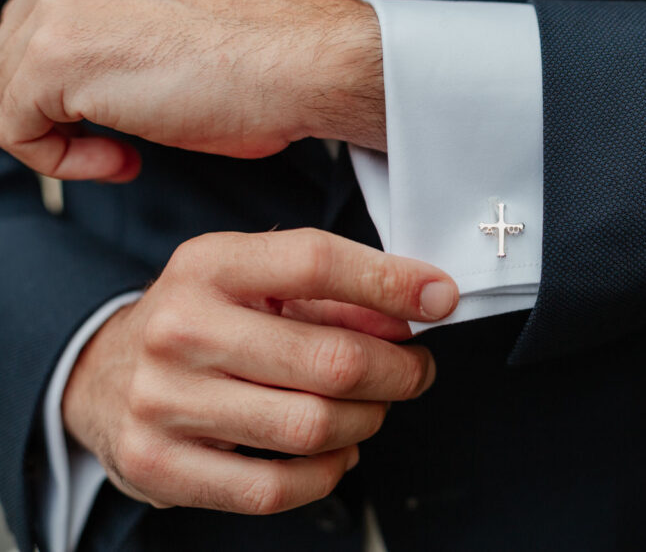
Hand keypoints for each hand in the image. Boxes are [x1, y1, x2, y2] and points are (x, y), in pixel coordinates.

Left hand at [0, 0, 384, 182]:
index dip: (70, 89)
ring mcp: (57, 8)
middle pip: (10, 59)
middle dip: (60, 114)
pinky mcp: (55, 60)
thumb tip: (95, 83)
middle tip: (119, 141)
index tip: (113, 116)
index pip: (36, 29)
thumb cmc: (259, 63)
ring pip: (6, 95)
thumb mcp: (167, 29)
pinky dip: (63, 162)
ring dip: (65, 140)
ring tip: (125, 151)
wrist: (295, 67)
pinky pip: (15, 131)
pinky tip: (121, 158)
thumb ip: (118, 36)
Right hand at [63, 229, 456, 513]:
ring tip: (372, 407)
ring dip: (369, 420)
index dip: (391, 282)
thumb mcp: (253, 281)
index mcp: (208, 265)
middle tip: (415, 370)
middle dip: (399, 370)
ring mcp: (163, 401)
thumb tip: (415, 310)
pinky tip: (337, 451)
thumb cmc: (198, 320)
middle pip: (330, 359)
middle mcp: (180, 328)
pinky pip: (276, 488)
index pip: (315, 262)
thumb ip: (333, 293)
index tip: (440, 298)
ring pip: (313, 427)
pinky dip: (329, 472)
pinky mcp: (160, 465)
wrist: (100, 375)